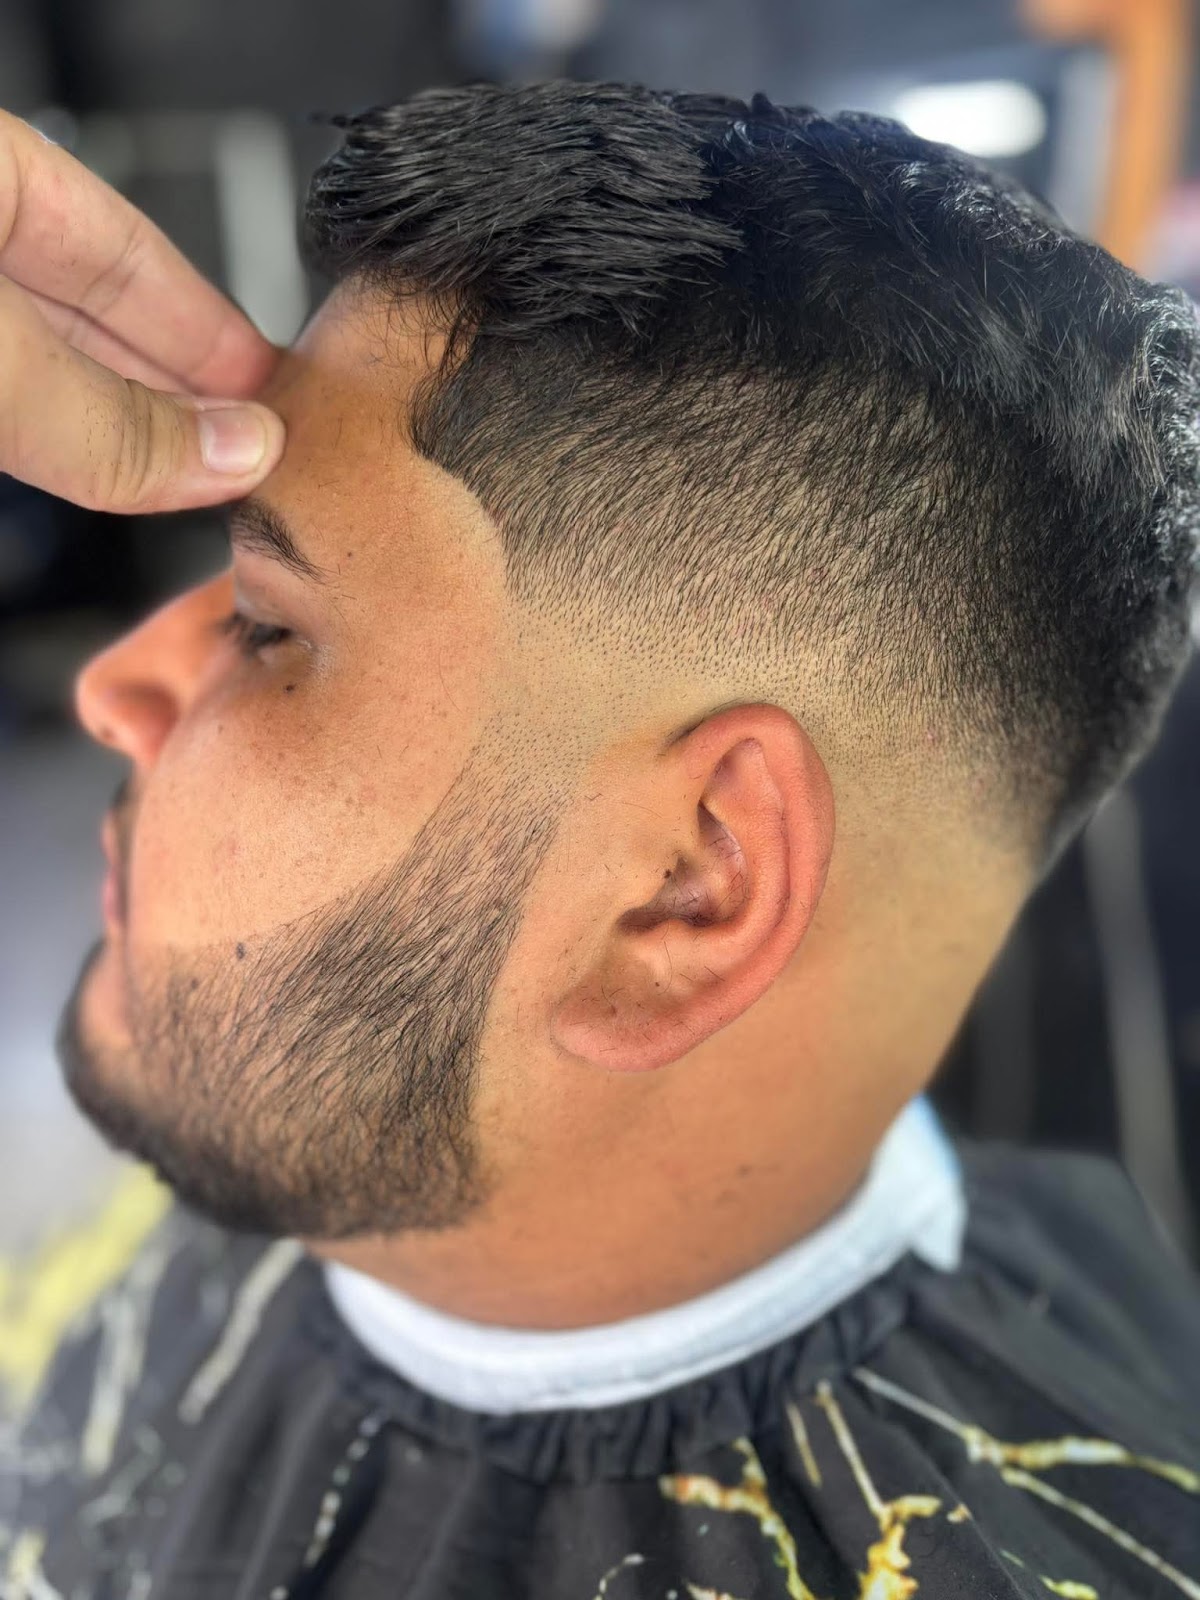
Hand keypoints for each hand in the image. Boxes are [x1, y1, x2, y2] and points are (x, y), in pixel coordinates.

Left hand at [0, 109, 285, 512]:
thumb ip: (106, 414)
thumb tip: (230, 454)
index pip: (125, 244)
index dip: (209, 326)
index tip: (273, 395)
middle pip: (90, 313)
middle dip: (175, 389)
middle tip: (254, 457)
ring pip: (42, 371)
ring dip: (120, 433)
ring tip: (196, 483)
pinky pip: (2, 410)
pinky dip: (52, 449)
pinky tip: (102, 480)